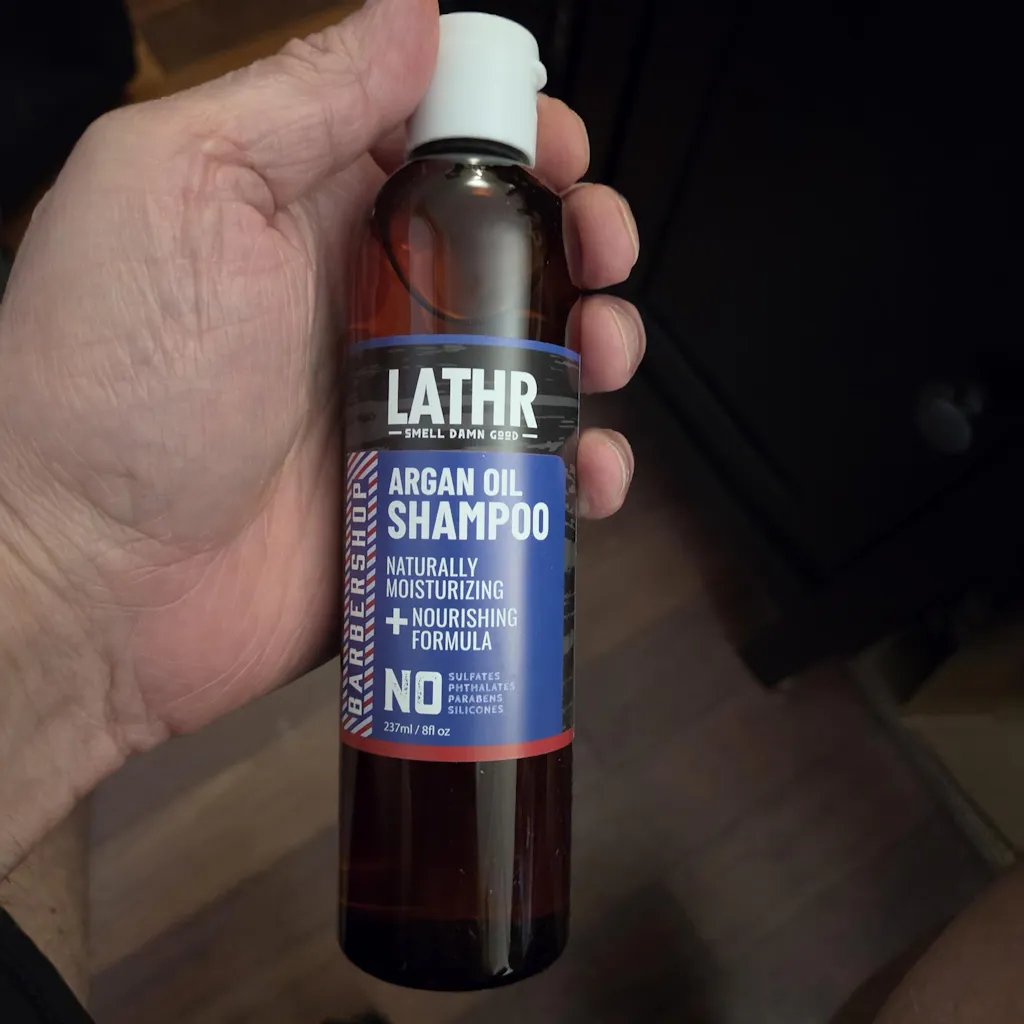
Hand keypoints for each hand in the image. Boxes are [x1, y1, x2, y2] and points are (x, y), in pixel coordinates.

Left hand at [0, 0, 643, 749]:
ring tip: (602, 363)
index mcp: (314, 219)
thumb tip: (412, 14)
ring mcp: (401, 414)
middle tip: (601, 262)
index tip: (560, 155)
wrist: (96, 580)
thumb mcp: (184, 191)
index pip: (445, 152)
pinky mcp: (421, 501)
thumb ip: (303, 99)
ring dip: (594, 352)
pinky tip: (588, 471)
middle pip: (511, 258)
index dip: (519, 141)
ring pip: (533, 366)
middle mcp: (366, 311)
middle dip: (579, 246)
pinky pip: (521, 476)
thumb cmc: (119, 381)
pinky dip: (573, 470)